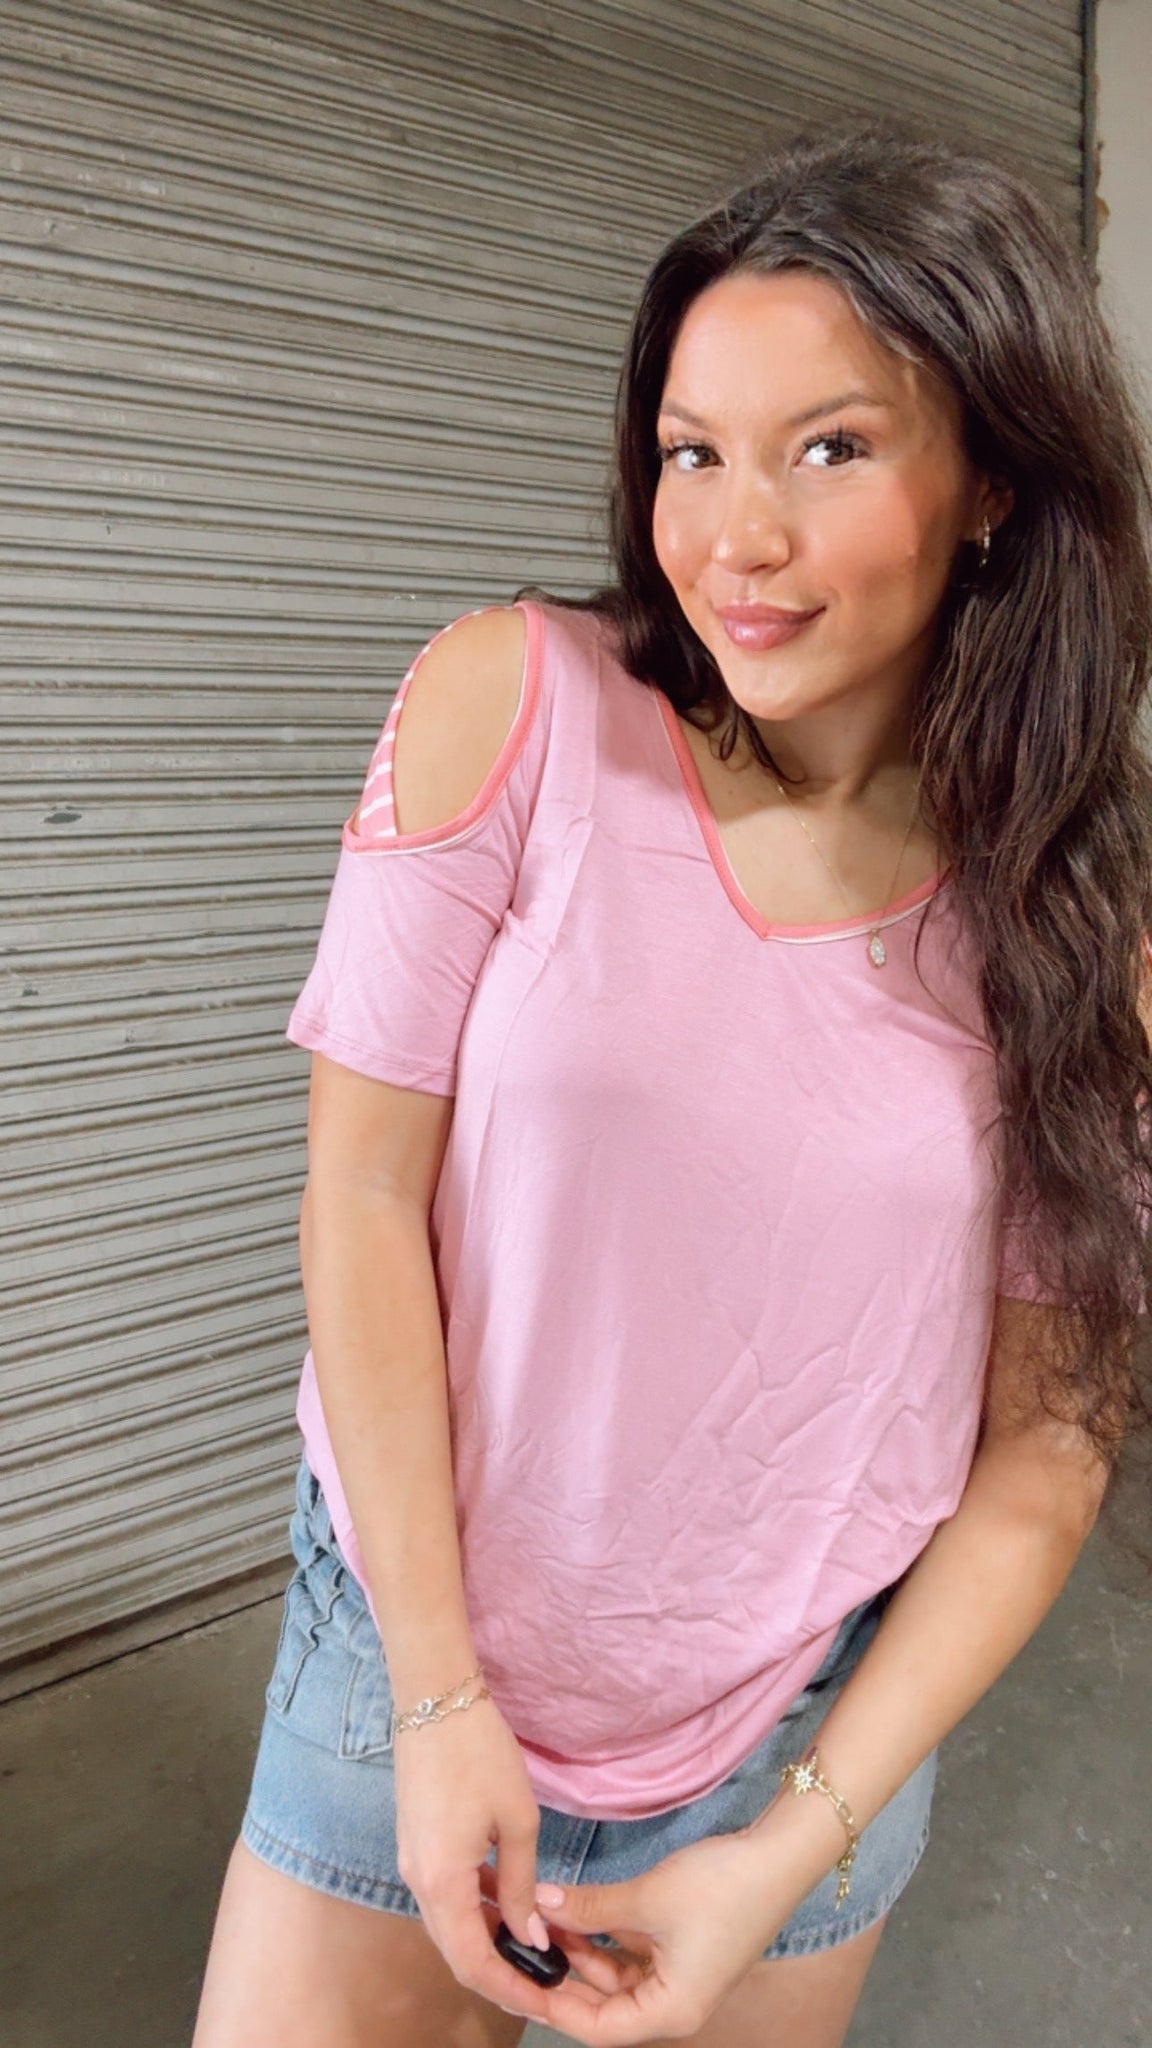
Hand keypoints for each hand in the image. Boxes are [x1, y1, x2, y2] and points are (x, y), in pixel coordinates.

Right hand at [392, 1695, 631, 2018]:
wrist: (434, 1697)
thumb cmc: (480, 1752)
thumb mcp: (517, 1819)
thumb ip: (522, 1883)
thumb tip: (532, 1933)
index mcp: (441, 1882)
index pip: (471, 1963)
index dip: (509, 1989)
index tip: (546, 2000)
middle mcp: (418, 1881)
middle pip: (456, 1950)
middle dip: (501, 1972)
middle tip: (546, 1980)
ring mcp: (412, 1862)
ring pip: (450, 1924)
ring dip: (488, 1940)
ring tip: (536, 1945)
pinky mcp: (416, 1844)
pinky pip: (444, 1894)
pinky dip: (475, 1909)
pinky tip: (507, 1902)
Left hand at [492, 1831, 791, 2043]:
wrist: (778, 1857)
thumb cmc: (721, 1888)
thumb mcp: (647, 1898)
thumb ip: (589, 1907)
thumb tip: (538, 1904)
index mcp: (670, 2012)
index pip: (597, 2028)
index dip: (553, 2008)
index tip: (514, 1983)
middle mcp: (673, 2004)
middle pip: (602, 2006)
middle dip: (560, 1978)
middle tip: (516, 1952)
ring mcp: (678, 1976)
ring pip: (613, 1976)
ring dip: (579, 1951)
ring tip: (538, 1922)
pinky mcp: (680, 1949)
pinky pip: (629, 1953)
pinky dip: (601, 1934)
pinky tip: (572, 1910)